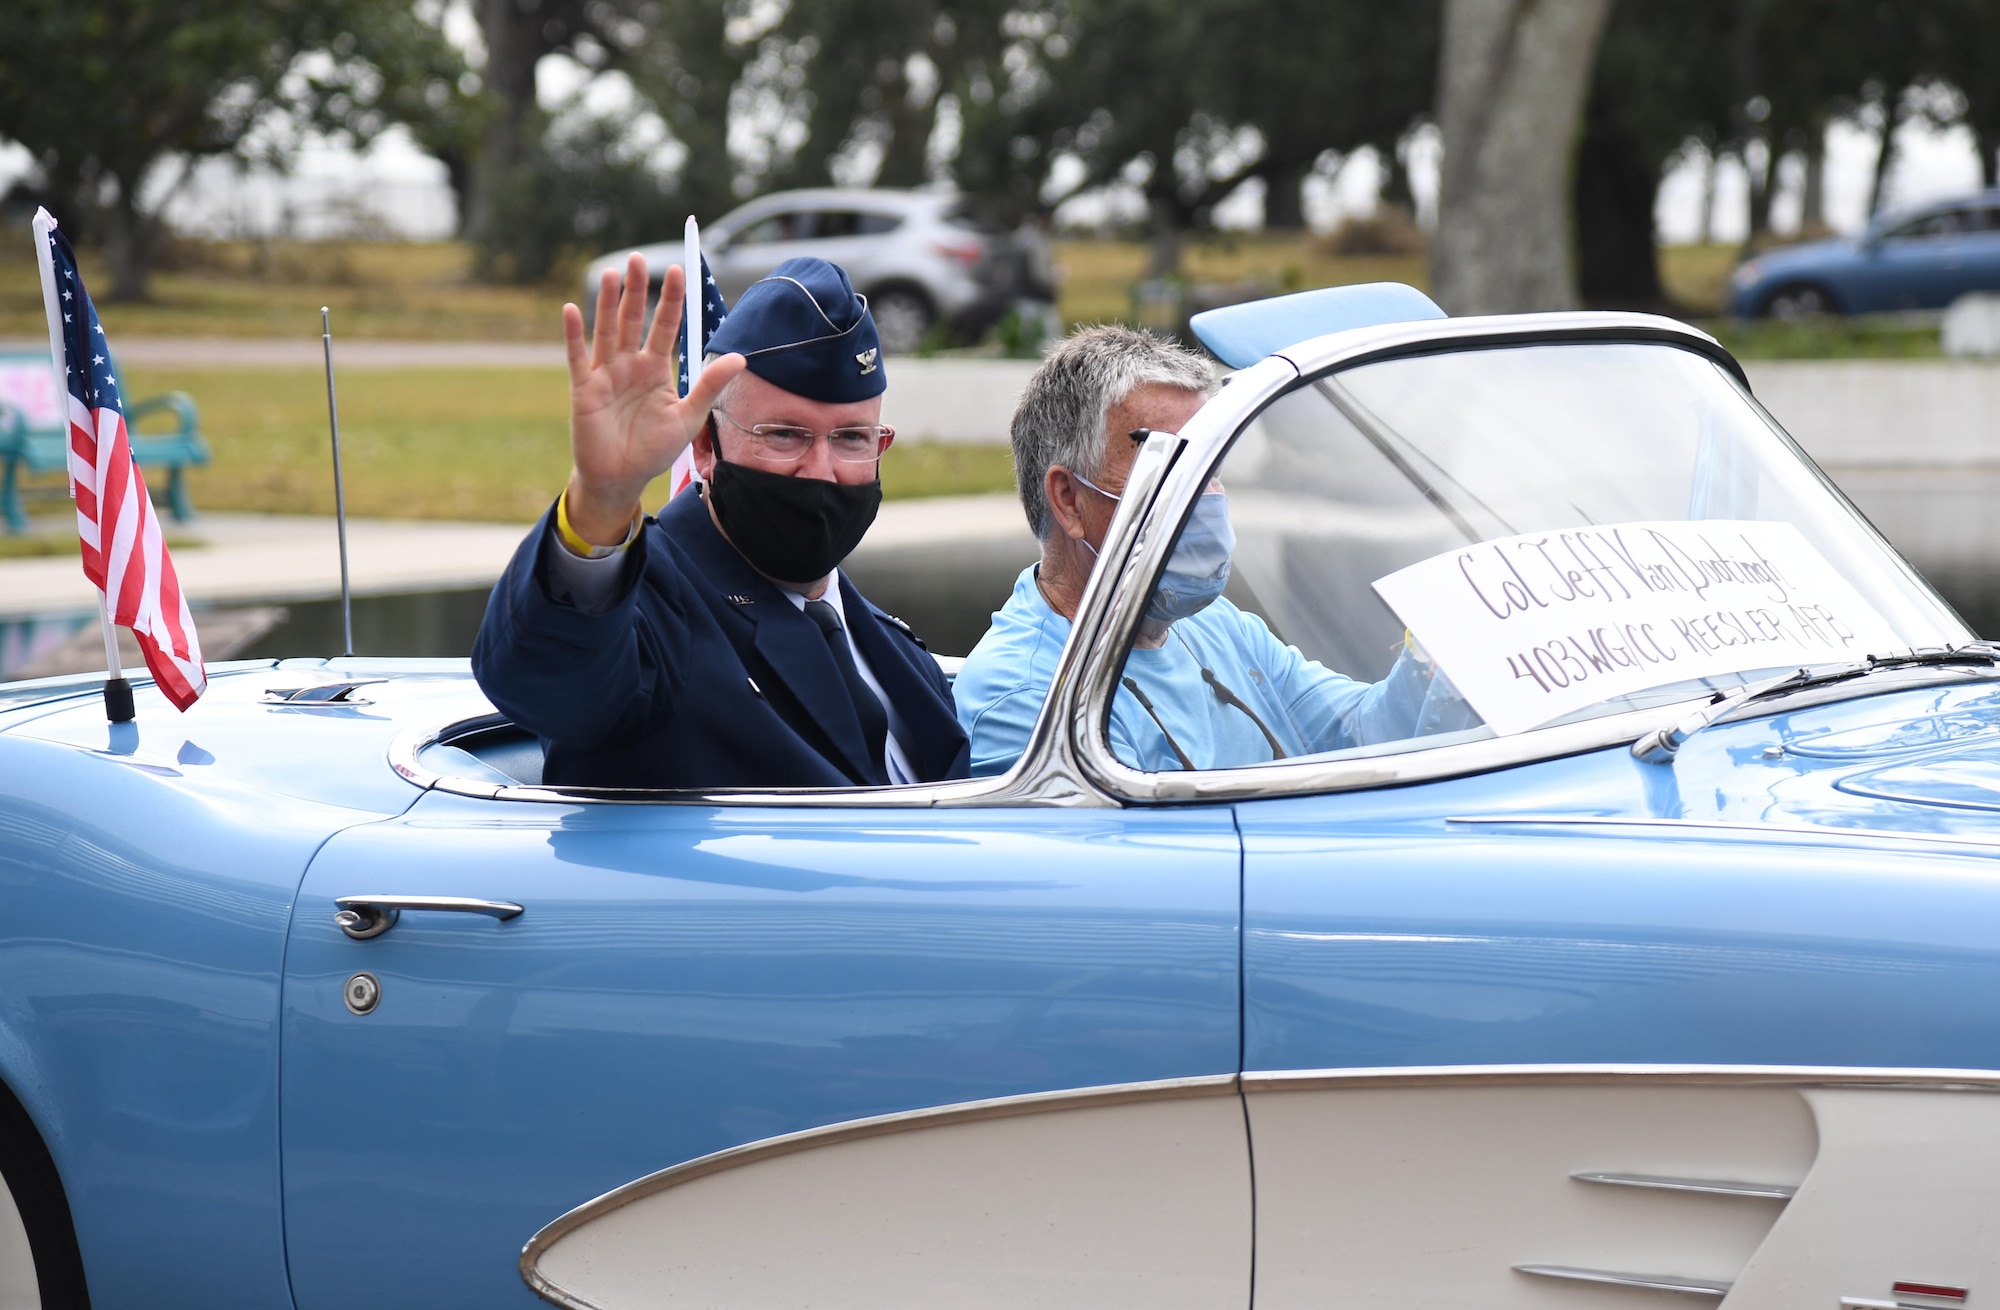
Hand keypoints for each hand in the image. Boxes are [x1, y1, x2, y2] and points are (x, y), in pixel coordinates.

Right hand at [561, 254, 745, 545]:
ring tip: (610, 273)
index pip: (665, 326)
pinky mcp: (584, 388)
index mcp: (655, 369)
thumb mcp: (688, 417)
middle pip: (632, 319)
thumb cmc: (654, 449)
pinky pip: (578, 356)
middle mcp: (629, 364)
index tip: (679, 271)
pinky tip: (572, 309)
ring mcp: (605, 373)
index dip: (670, 300)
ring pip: (606, 330)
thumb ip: (709, 386)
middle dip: (636, 289)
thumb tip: (739, 359)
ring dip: (607, 302)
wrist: (622, 478)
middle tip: (639, 258)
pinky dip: (574, 334)